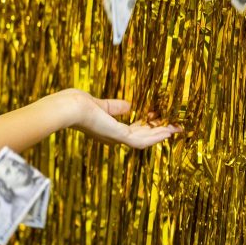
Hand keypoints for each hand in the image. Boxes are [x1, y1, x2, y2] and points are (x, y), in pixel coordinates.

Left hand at [58, 88, 180, 149]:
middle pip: (142, 136)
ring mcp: (116, 138)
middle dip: (159, 132)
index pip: (132, 130)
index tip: (160, 119)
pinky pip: (142, 140)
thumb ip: (115, 107)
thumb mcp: (101, 105)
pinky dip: (156, 136)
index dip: (147, 126)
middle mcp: (113, 137)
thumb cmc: (77, 104)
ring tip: (177, 129)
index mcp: (108, 130)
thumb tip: (129, 106)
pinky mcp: (119, 136)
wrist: (69, 108)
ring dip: (161, 134)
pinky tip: (168, 131)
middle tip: (176, 127)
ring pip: (145, 139)